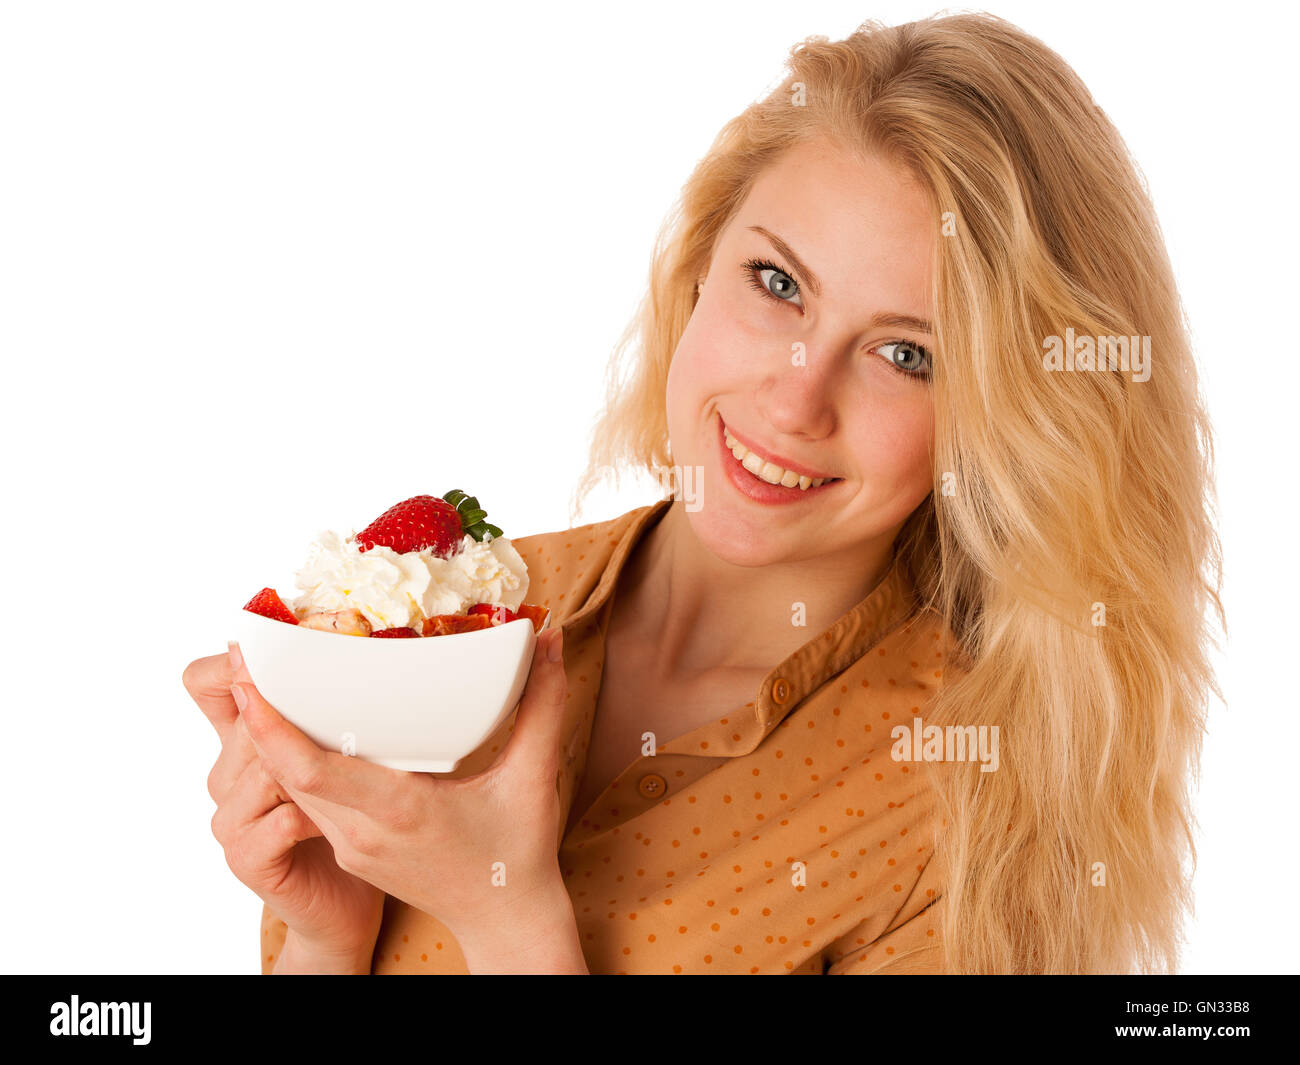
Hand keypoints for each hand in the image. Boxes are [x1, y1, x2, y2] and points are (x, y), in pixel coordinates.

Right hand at [183, 645, 384, 965]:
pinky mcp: (246, 858)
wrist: (345, 902)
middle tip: (352, 727)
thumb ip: (335, 705)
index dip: (230, 664)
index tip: (279, 652)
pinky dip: (315, 817)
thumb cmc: (348, 818)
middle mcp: (226, 775)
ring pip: (266, 766)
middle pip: (247, 719)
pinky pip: (279, 820)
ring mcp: (231, 818)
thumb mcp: (336, 752)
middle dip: (300, 717)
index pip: (204, 682)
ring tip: (355, 781)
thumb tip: (375, 647)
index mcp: (242, 741)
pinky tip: (338, 822)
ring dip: (315, 770)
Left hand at [229, 626, 573, 945]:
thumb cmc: (518, 853)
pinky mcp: (351, 848)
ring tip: (259, 680)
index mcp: (400, 811)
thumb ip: (543, 705)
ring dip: (268, 738)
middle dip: (256, 714)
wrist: (504, 921)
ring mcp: (352, 844)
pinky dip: (291, 762)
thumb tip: (549, 641)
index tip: (245, 676)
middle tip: (241, 656)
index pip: (309, 769)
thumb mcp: (536, 777)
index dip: (269, 724)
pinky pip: (307, 799)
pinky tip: (293, 727)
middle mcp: (362, 831)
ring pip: (291, 786)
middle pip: (284, 772)